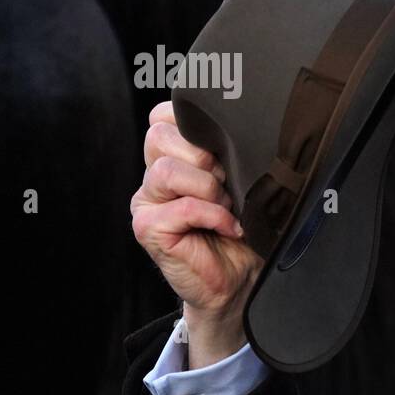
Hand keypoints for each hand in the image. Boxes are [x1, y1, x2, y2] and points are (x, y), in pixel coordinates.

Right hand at [131, 101, 261, 365]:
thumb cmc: (247, 227)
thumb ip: (231, 151)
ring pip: (166, 171)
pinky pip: (179, 208)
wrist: (242, 278)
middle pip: (160, 136)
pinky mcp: (148, 228)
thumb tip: (247, 123)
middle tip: (229, 182)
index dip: (193, 122)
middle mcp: (154, 175)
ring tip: (228, 207)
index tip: (224, 147)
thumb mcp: (243, 180)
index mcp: (173, 156)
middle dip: (204, 155)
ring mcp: (147, 201)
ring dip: (208, 188)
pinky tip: (229, 227)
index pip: (162, 116)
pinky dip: (212, 215)